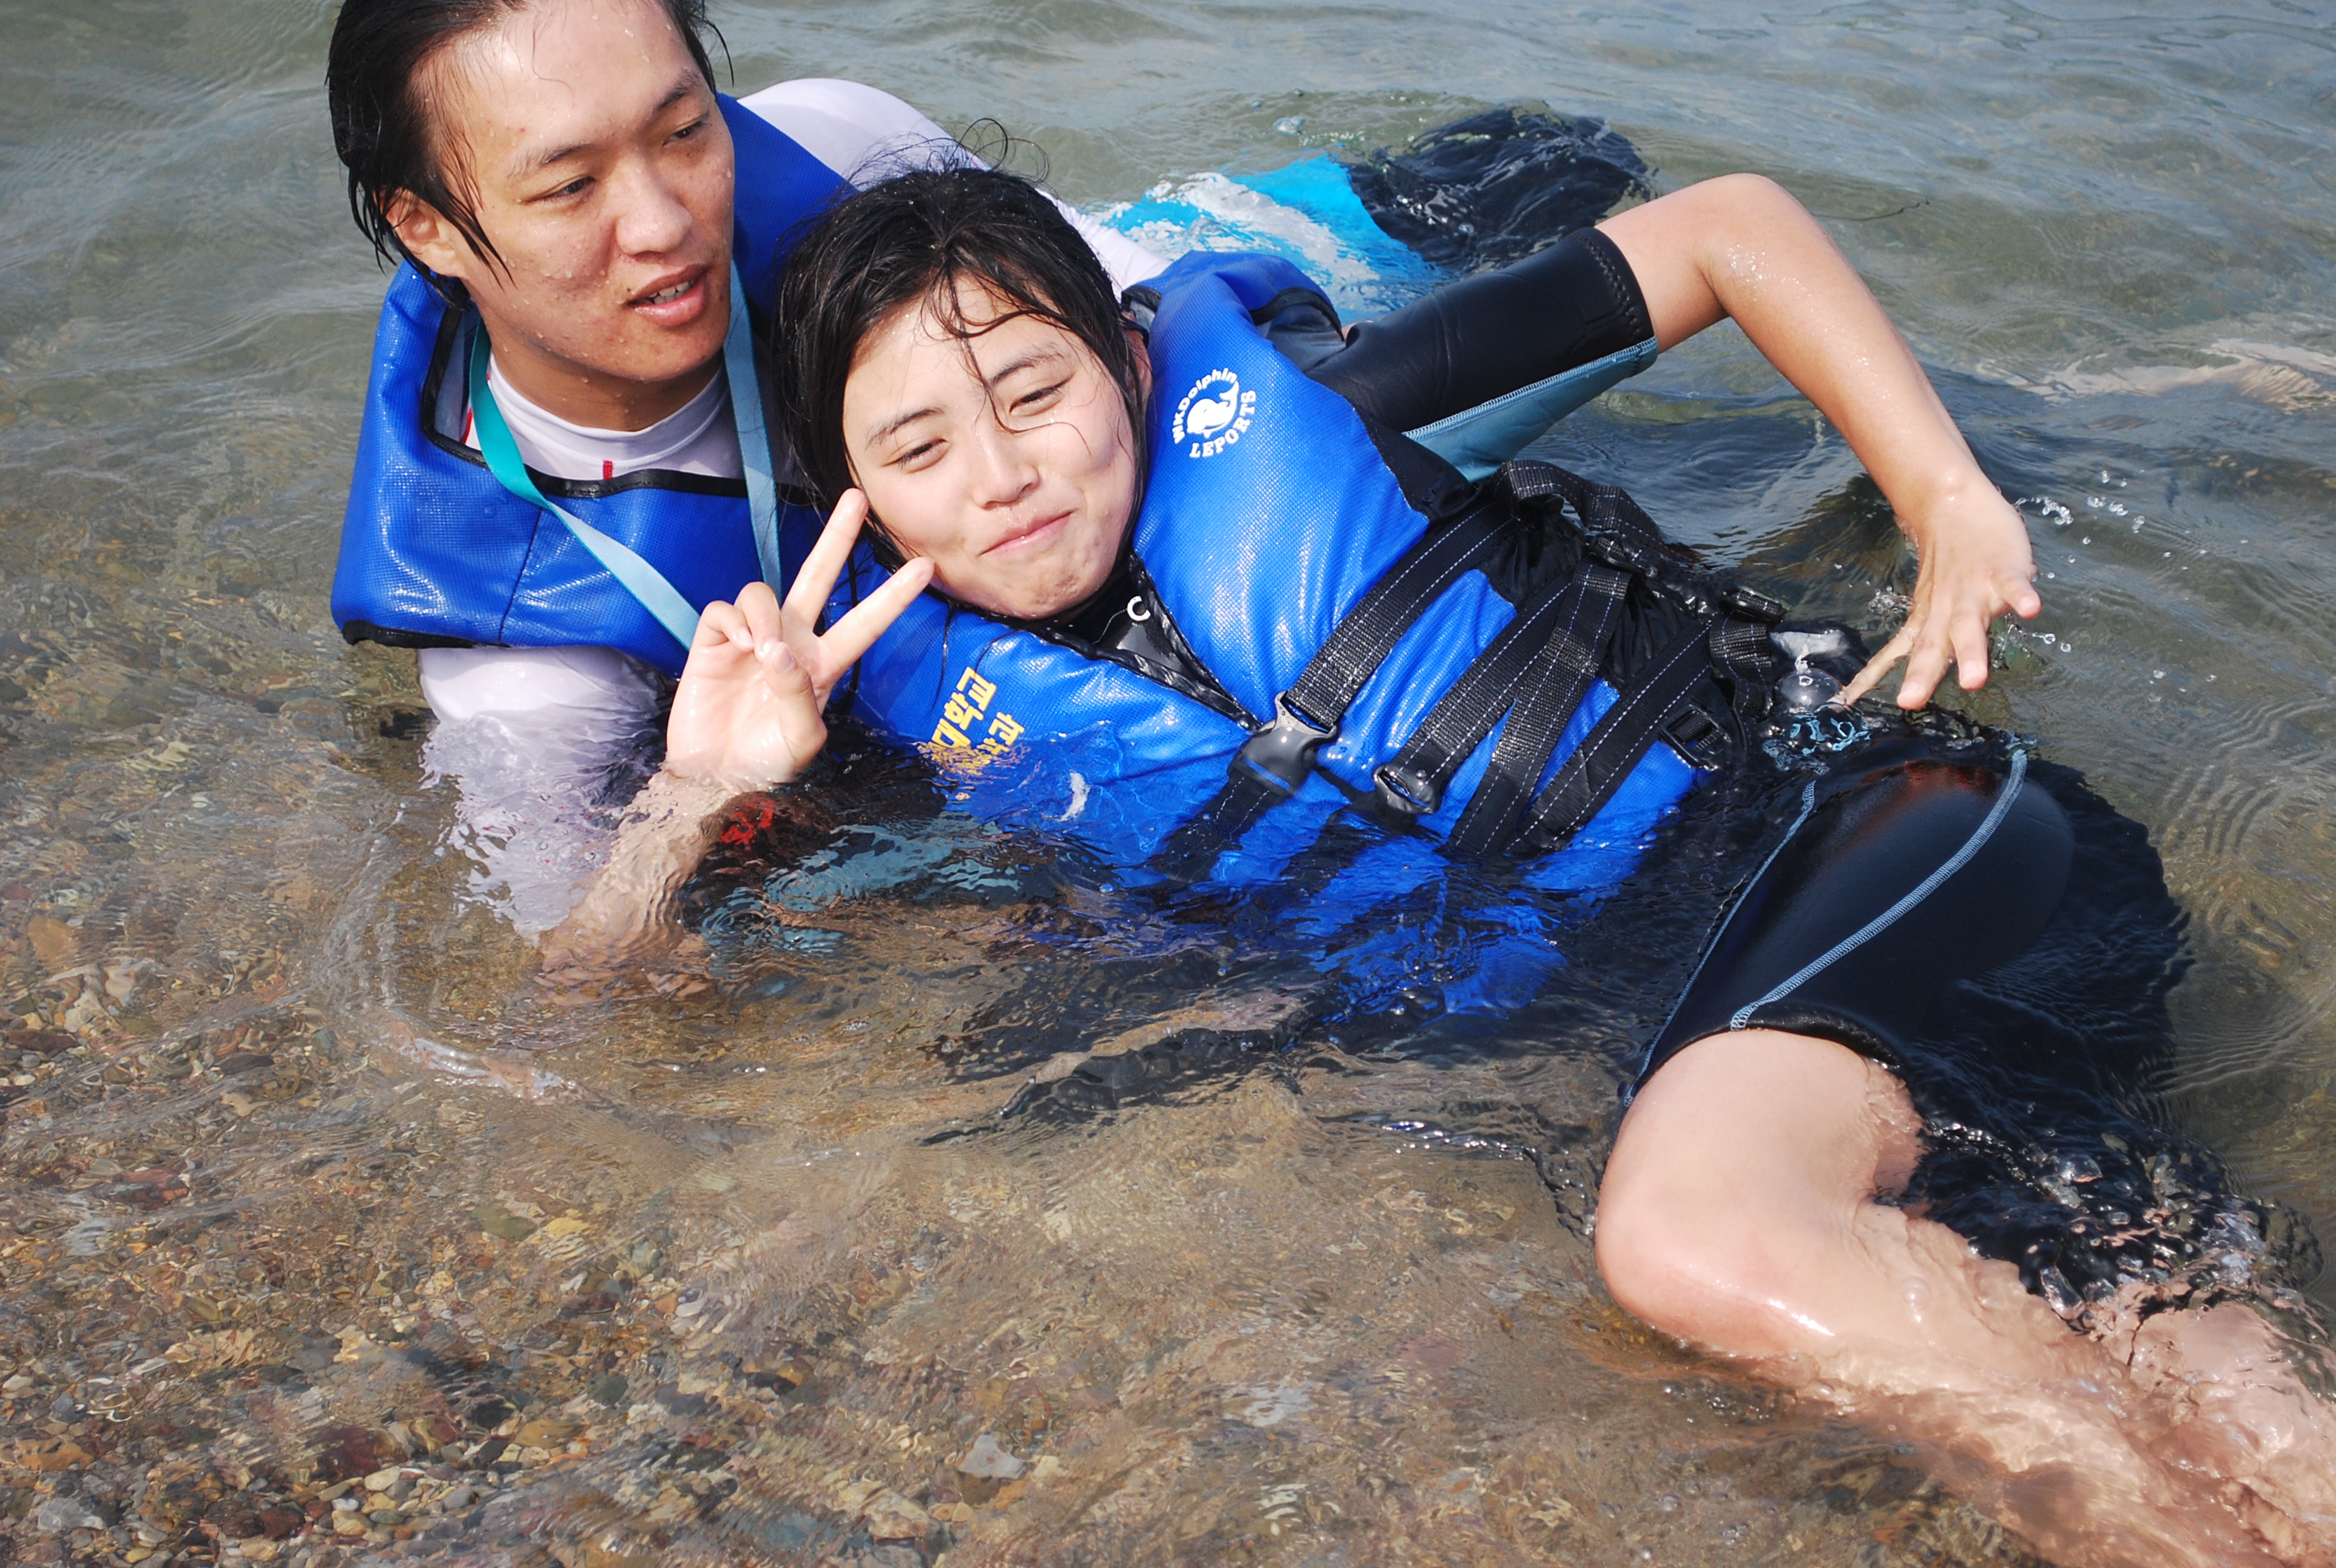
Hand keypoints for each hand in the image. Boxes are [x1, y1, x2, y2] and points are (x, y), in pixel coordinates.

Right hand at [665, 490, 933, 790]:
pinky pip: (723, 609)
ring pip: (763, 592)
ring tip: (762, 651)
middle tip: (857, 496)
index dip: (894, 596)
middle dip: (837, 537)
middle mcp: (792, 643)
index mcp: (824, 666)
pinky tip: (739, 647)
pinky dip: (734, 622)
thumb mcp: (799, 740)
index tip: (926, 566)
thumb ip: (796, 694)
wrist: (714, 778)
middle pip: (818, 576)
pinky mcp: (713, 642)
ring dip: (765, 615)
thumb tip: (777, 649)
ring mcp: (752, 638)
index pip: (864, 622)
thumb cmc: (765, 764)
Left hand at [1841, 485, 2040, 709]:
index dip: (1874, 676)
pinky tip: (2029, 611)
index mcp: (1928, 618)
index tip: (1847, 702)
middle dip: (1923, 675)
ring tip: (1973, 681)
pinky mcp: (2005, 569)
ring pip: (1969, 623)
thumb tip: (1893, 677)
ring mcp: (1975, 588)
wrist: (1955, 505)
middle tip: (1910, 702)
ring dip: (1971, 652)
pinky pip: (2013, 584)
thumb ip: (1920, 641)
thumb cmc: (1946, 564)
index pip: (1898, 652)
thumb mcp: (1928, 605)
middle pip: (1932, 645)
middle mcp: (1947, 608)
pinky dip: (2021, 596)